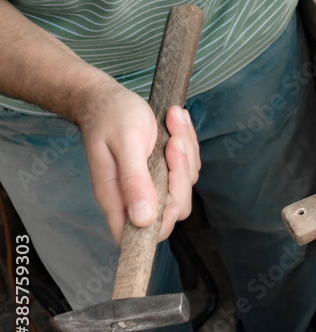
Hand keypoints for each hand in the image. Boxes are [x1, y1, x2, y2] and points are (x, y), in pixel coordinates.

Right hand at [77, 81, 199, 244]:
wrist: (109, 97)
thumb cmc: (111, 117)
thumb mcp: (126, 144)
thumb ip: (134, 181)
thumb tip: (142, 220)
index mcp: (116, 197)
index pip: (142, 234)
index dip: (163, 221)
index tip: (170, 183)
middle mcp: (135, 195)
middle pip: (175, 207)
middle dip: (181, 172)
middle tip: (172, 141)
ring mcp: (152, 183)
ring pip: (186, 183)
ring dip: (186, 150)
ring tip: (172, 120)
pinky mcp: (165, 170)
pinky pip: (189, 166)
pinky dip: (187, 143)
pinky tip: (174, 121)